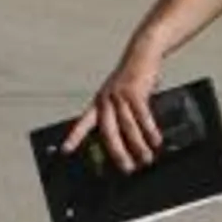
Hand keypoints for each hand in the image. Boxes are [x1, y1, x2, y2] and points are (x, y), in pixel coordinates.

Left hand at [60, 43, 163, 173]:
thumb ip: (119, 114)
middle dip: (117, 152)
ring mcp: (119, 95)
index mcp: (99, 102)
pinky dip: (150, 130)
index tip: (66, 151)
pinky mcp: (135, 91)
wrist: (142, 52)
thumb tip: (127, 141)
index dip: (74, 137)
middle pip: (108, 131)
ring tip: (146, 159)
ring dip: (138, 145)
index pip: (83, 122)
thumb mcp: (120, 95)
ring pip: (128, 126)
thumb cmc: (132, 78)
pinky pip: (142, 116)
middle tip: (127, 169)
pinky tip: (156, 140)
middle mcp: (106, 99)